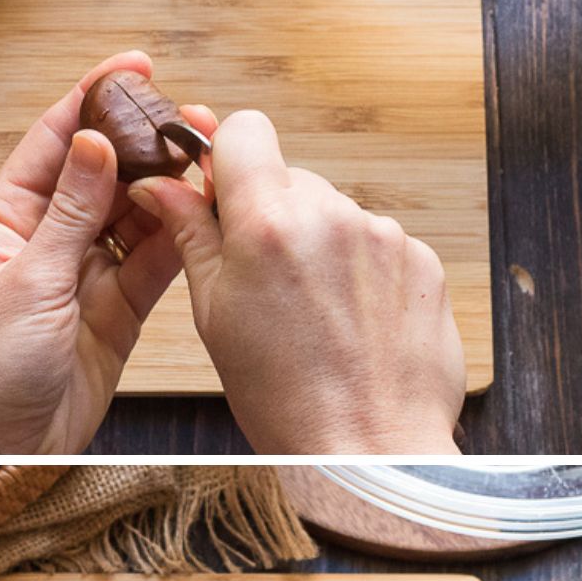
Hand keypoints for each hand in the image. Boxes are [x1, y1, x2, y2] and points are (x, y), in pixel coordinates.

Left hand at [0, 51, 216, 454]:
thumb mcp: (26, 281)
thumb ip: (69, 212)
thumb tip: (95, 140)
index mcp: (3, 220)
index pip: (53, 139)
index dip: (94, 96)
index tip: (137, 64)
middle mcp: (43, 242)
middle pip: (101, 173)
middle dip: (145, 143)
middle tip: (193, 118)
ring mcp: (80, 278)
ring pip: (132, 218)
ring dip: (167, 191)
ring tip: (208, 162)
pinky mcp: (113, 316)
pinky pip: (149, 267)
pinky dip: (176, 242)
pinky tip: (204, 215)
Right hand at [126, 110, 465, 454]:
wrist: (368, 450)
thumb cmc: (285, 402)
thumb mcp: (215, 318)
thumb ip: (191, 238)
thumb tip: (161, 189)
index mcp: (269, 224)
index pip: (244, 130)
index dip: (229, 160)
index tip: (224, 201)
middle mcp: (331, 215)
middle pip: (291, 179)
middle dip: (273, 218)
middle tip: (267, 288)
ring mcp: (383, 236)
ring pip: (335, 215)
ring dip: (319, 250)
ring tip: (315, 321)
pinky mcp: (421, 260)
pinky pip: (377, 248)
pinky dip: (361, 276)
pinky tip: (352, 328)